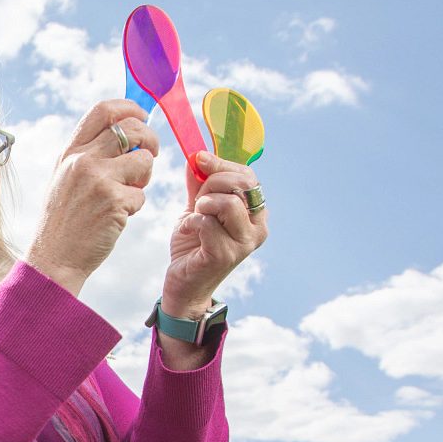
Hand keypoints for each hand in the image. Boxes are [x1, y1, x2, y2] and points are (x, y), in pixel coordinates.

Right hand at [25, 99, 161, 294]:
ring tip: (127, 192)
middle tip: (151, 154)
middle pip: (133, 129)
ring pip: (145, 160)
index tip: (142, 116)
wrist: (54, 257)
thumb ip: (89, 154)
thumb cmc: (64, 219)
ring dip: (144, 177)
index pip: (104, 110)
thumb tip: (126, 131)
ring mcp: (99, 179)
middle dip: (151, 140)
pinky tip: (117, 216)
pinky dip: (135, 206)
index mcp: (71, 151)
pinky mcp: (114, 201)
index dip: (130, 108)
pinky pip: (142, 194)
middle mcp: (83, 160)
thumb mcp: (65, 177)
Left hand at [161, 151, 269, 320]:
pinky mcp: (226, 255)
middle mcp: (258, 228)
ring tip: (194, 216)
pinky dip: (192, 222)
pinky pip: (208, 223)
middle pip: (242, 185)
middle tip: (197, 199)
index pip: (249, 177)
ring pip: (228, 203)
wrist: (184, 284)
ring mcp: (244, 243)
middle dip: (212, 183)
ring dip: (203, 204)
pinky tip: (188, 231)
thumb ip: (200, 185)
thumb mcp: (197, 209)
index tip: (200, 160)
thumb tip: (197, 157)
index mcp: (256, 214)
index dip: (222, 165)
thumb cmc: (194, 246)